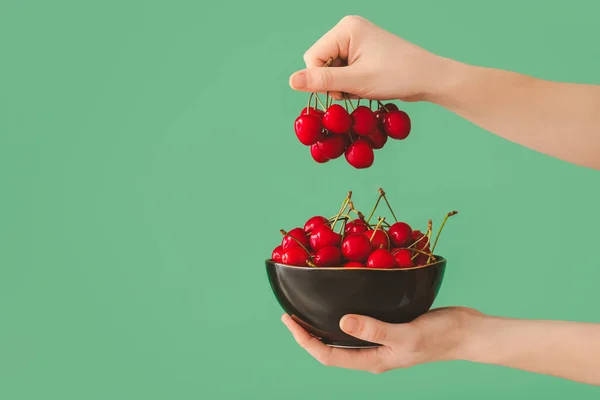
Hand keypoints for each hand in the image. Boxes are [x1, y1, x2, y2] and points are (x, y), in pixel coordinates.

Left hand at [281, 307, 481, 373]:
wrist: (467, 333)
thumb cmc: (440, 336)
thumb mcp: (405, 334)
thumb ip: (374, 330)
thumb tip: (340, 323)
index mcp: (372, 360)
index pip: (328, 355)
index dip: (304, 341)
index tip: (288, 322)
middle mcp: (372, 354)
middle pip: (330, 348)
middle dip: (308, 334)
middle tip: (290, 314)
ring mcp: (381, 341)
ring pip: (343, 337)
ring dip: (324, 325)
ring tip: (308, 308)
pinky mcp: (389, 327)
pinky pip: (359, 323)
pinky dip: (344, 314)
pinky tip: (342, 300)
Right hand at [289, 15, 453, 101]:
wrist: (429, 78)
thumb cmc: (397, 76)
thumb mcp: (356, 82)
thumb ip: (322, 82)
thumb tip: (291, 81)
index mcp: (345, 28)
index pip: (312, 57)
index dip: (321, 80)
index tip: (342, 90)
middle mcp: (348, 30)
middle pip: (320, 63)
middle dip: (333, 83)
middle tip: (355, 89)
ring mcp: (356, 40)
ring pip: (331, 70)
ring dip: (343, 86)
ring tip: (364, 87)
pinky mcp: (362, 52)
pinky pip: (343, 71)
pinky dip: (350, 84)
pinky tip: (366, 86)